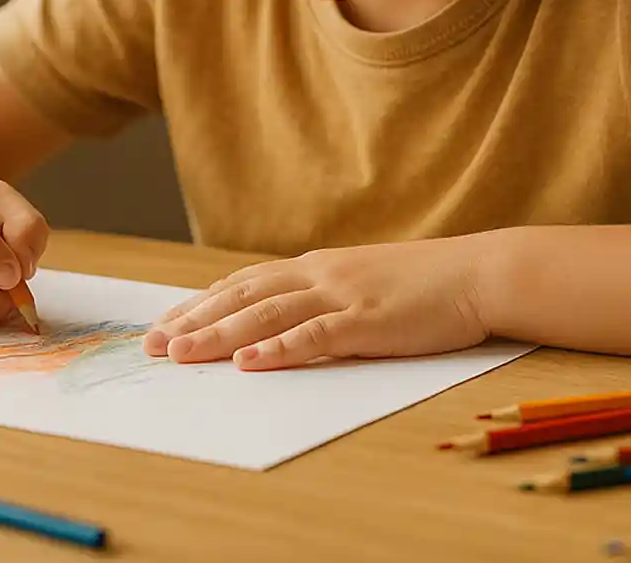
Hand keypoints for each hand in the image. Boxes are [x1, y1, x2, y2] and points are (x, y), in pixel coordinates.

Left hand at [143, 237, 489, 370]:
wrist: (478, 274)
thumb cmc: (424, 285)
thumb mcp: (363, 283)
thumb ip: (323, 297)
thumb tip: (283, 322)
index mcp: (317, 267)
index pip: (244, 284)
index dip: (201, 304)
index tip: (165, 323)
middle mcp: (320, 274)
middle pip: (242, 297)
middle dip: (194, 321)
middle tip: (152, 345)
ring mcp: (342, 295)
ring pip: (266, 315)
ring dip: (219, 335)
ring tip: (180, 354)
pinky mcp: (367, 320)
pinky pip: (314, 336)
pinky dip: (278, 350)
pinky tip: (249, 364)